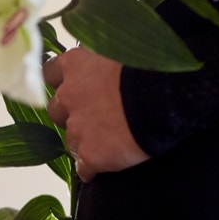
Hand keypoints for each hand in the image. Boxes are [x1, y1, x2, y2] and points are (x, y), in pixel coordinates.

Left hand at [42, 48, 148, 181]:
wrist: (168, 95)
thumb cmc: (153, 66)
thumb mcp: (122, 50)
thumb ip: (105, 61)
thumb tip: (107, 67)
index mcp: (76, 65)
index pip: (50, 73)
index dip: (62, 83)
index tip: (73, 87)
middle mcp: (69, 96)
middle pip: (56, 110)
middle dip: (71, 114)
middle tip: (96, 117)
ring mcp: (77, 127)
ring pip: (70, 140)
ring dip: (83, 142)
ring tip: (108, 143)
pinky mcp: (90, 155)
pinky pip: (83, 168)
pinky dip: (92, 168)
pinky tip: (105, 167)